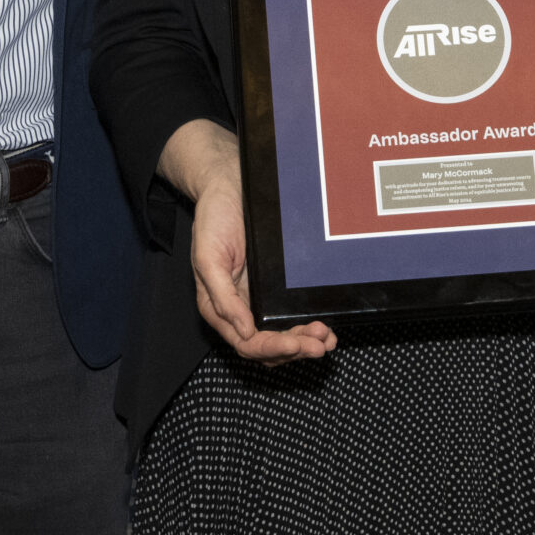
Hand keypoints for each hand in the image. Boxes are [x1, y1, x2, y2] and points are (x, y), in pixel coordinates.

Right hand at [160, 119, 335, 363]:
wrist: (230, 185)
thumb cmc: (213, 218)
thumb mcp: (207, 257)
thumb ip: (222, 298)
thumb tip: (243, 332)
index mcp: (221, 307)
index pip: (248, 343)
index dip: (273, 349)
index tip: (296, 344)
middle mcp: (241, 308)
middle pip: (270, 345)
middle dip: (296, 348)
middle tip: (321, 344)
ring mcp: (260, 298)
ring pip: (284, 335)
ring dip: (305, 342)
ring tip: (327, 339)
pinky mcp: (276, 286)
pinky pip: (293, 315)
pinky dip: (308, 327)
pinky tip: (325, 328)